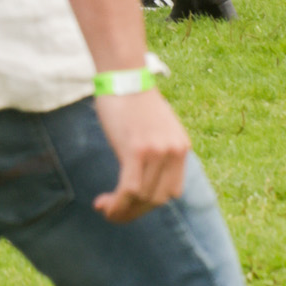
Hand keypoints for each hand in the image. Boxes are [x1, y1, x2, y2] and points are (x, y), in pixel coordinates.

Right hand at [92, 87, 190, 221]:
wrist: (122, 73)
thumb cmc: (131, 96)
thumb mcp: (155, 126)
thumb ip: (156, 149)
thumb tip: (144, 172)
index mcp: (181, 147)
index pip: (172, 191)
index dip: (150, 203)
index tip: (131, 204)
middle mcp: (174, 152)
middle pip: (158, 199)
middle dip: (135, 211)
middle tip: (114, 212)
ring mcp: (157, 153)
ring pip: (142, 198)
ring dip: (122, 210)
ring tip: (105, 209)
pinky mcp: (137, 151)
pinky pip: (130, 190)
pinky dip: (117, 204)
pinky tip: (104, 205)